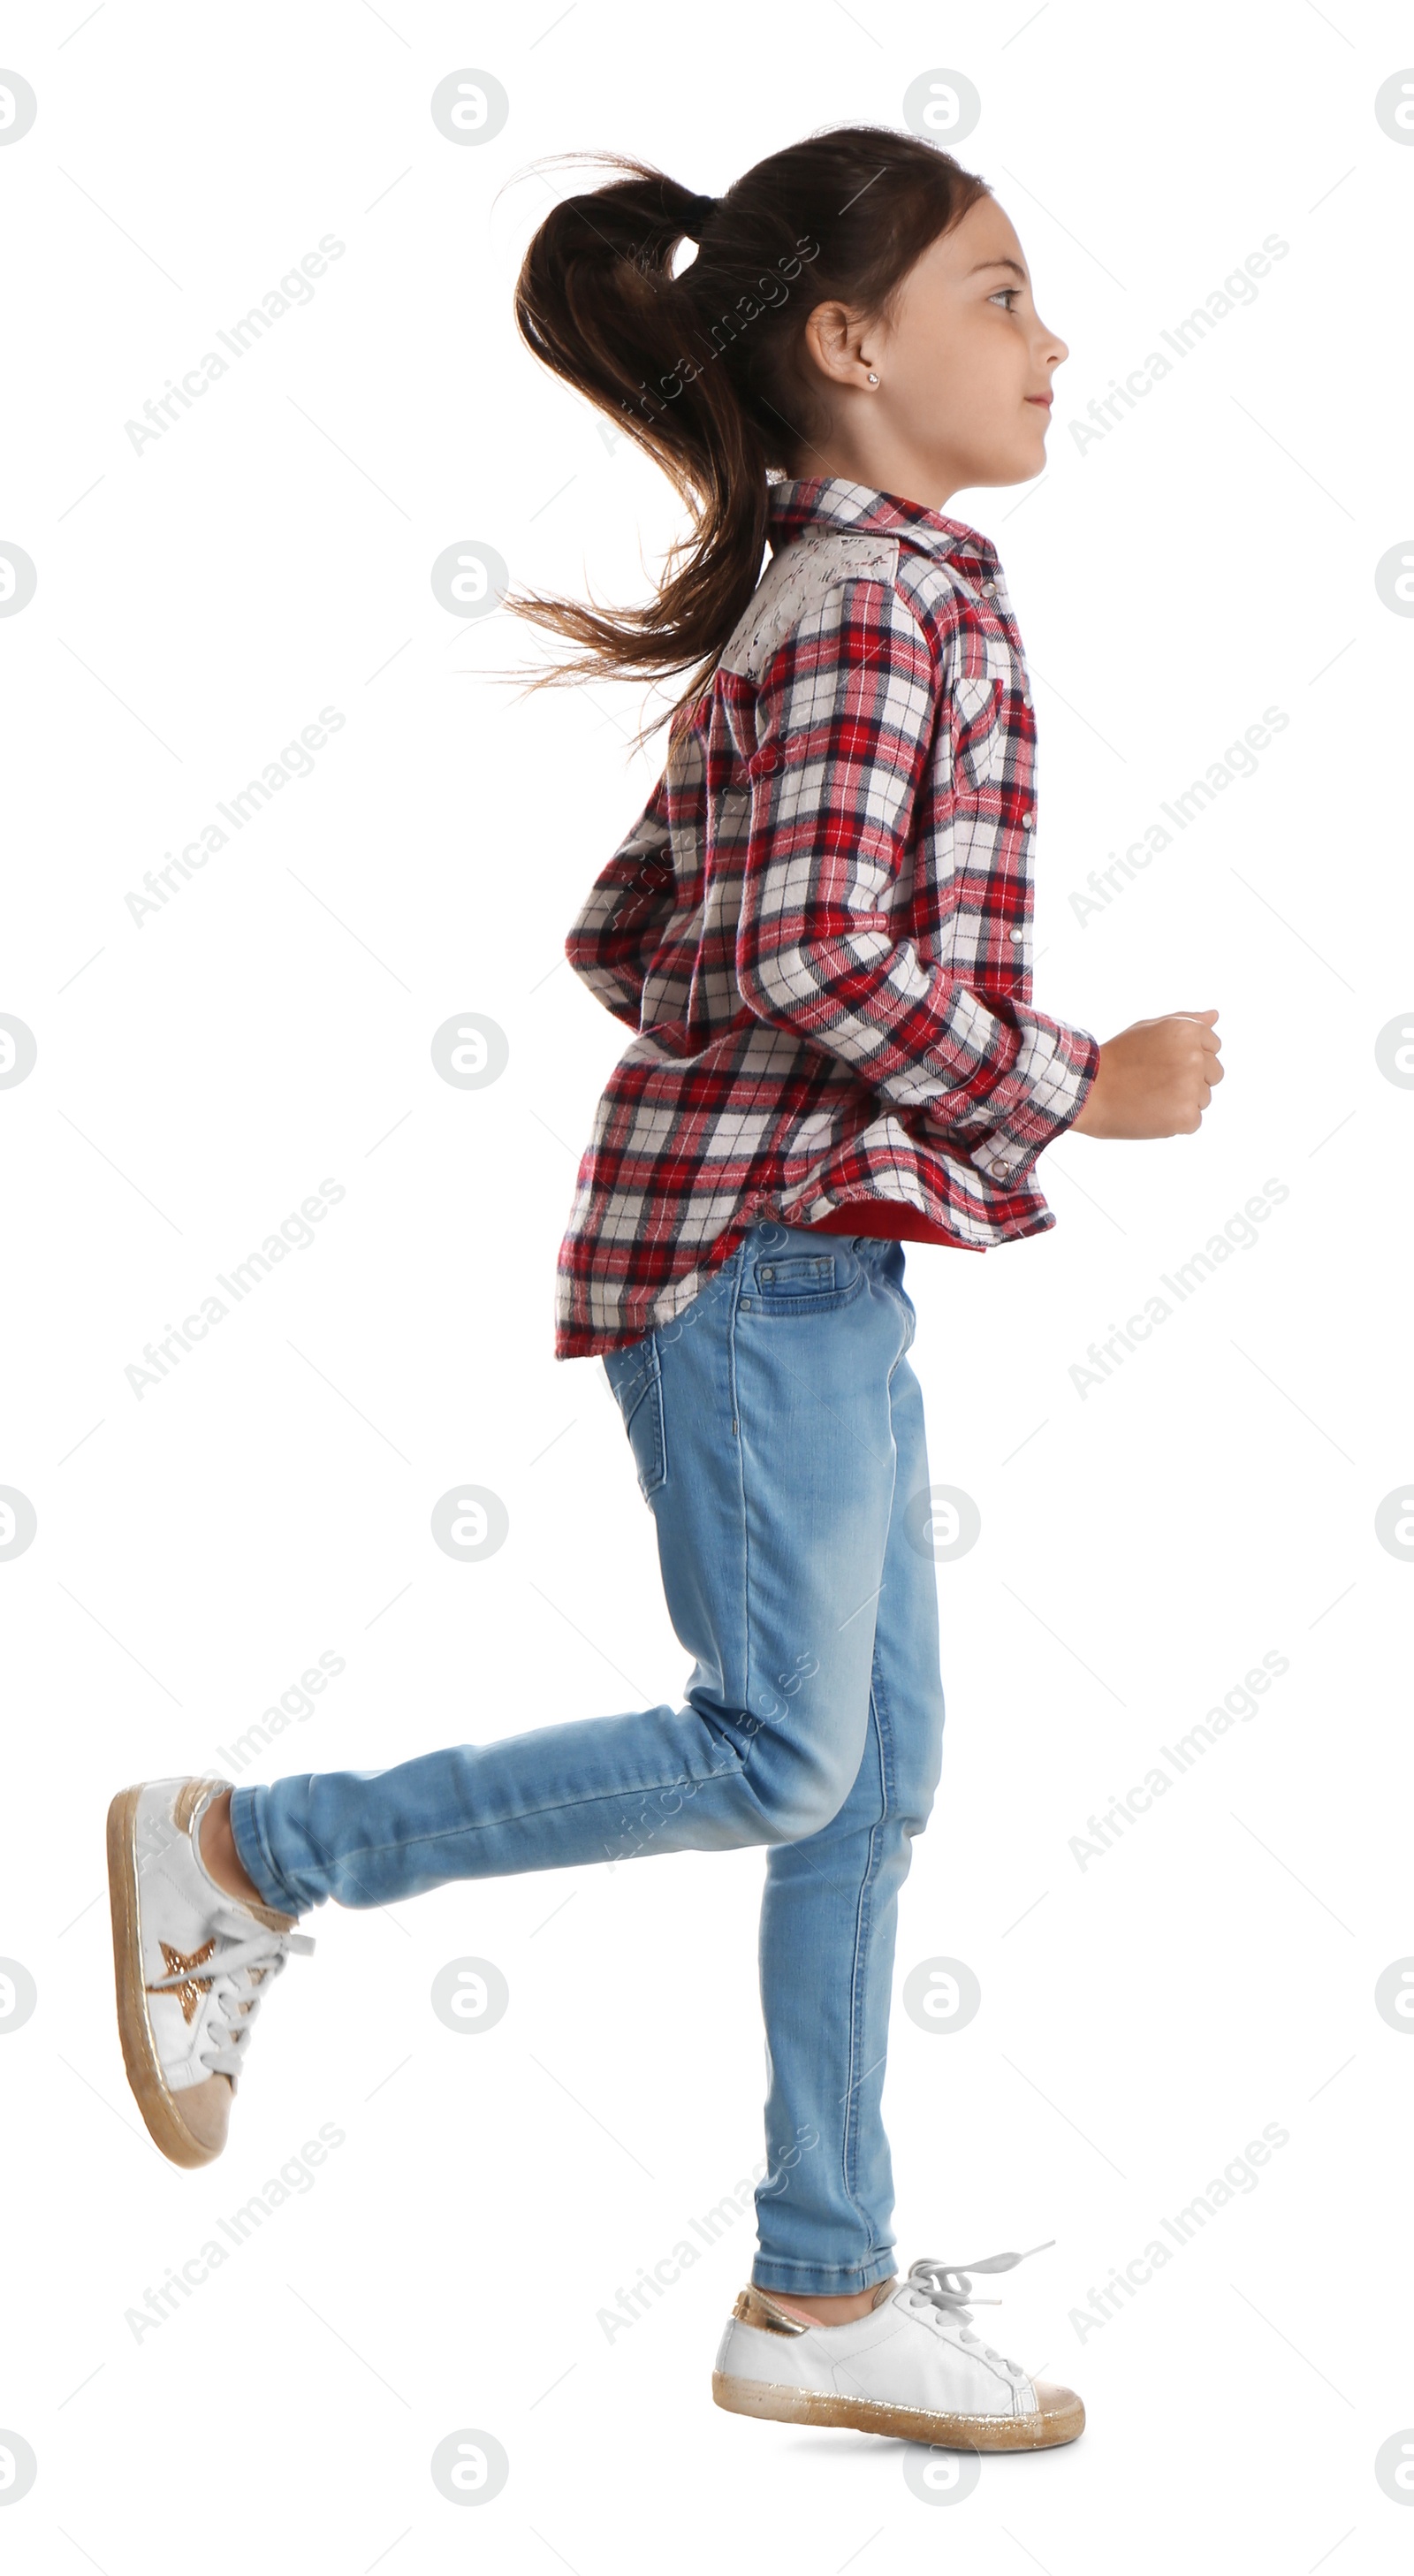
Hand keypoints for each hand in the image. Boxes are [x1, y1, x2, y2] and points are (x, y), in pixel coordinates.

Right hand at [1069, 1010, 1222, 1139]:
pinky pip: (1193, 1121)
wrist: (1088, 1092)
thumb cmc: (1117, 1058)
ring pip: (1204, 1098)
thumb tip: (1215, 1016)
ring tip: (1150, 1097)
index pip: (1214, 1047)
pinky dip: (1175, 1122)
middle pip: (1215, 1074)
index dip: (1189, 1056)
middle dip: (1193, 1079)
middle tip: (1156, 1081)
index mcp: (1187, 1031)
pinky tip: (1151, 1113)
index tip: (1164, 1063)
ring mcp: (1192, 1088)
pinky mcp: (1186, 1116)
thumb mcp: (1148, 1028)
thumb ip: (1185, 1020)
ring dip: (1183, 1101)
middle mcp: (1195, 1057)